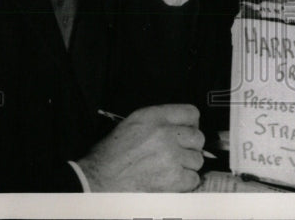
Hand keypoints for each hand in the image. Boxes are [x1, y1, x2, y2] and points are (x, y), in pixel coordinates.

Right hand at [77, 104, 203, 191]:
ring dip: (187, 165)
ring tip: (170, 168)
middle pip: (198, 137)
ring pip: (197, 159)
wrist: (97, 181)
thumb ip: (157, 120)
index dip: (191, 123)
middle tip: (178, 153)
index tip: (187, 131)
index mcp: (153, 117)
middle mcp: (164, 134)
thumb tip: (179, 125)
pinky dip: (185, 182)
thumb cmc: (109, 156)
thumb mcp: (131, 124)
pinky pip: (193, 179)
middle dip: (190, 146)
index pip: (190, 112)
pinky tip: (171, 180)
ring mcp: (171, 157)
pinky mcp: (172, 179)